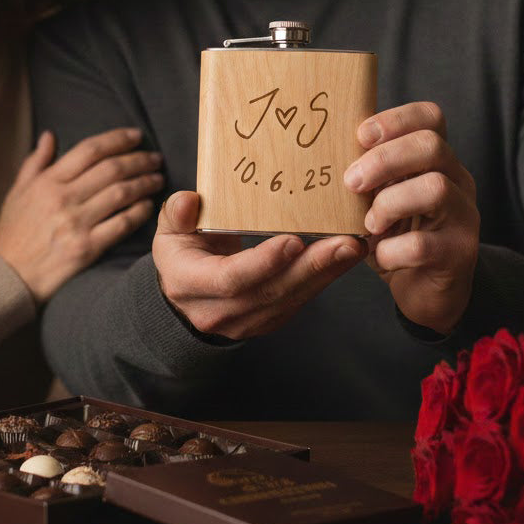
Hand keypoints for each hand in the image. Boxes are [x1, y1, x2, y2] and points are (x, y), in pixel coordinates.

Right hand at [0, 127, 161, 302]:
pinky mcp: (86, 248)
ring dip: (145, 183)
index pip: (90, 150)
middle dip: (139, 159)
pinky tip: (149, 205)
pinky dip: (139, 212)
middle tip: (156, 158)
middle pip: (112, 169)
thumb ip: (35, 162)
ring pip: (121, 194)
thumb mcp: (16, 192)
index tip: (136, 135)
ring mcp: (76, 224)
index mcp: (47, 182)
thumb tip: (50, 135)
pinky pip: (121, 224)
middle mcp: (63, 199)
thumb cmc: (12, 233)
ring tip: (158, 178)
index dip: (117, 139)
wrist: (8, 277)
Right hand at [152, 191, 365, 338]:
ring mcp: (248, 321)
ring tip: (355, 246)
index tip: (293, 240)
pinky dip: (327, 278)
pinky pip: (301, 300)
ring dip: (327, 273)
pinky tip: (347, 257)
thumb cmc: (181, 254)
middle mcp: (221, 311)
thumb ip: (176, 214)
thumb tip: (188, 201)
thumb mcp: (169, 232)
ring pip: (292, 298)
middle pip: (272, 292)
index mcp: (191, 285)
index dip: (263, 262)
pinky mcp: (270, 319)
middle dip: (312, 267)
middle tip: (346, 243)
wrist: (184, 298)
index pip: (230, 279)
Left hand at [344, 102, 479, 334]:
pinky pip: (423, 244)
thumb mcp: (379, 195)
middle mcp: (458, 180)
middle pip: (431, 146)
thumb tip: (322, 151)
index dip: (395, 119)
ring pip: (435, 189)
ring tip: (368, 224)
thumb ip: (367, 171)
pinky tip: (379, 255)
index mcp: (437, 159)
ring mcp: (463, 217)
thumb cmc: (395, 233)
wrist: (424, 289)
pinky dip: (390, 250)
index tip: (361, 136)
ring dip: (389, 203)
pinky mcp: (458, 254)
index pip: (430, 116)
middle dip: (384, 160)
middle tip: (351, 182)